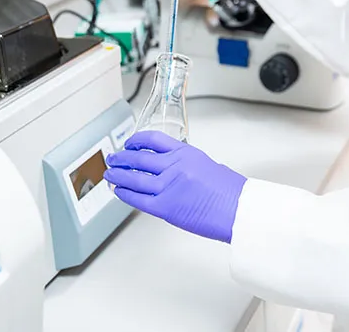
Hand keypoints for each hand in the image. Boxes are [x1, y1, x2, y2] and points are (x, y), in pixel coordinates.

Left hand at [104, 131, 246, 242]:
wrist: (238, 209)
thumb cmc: (230, 192)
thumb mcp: (208, 166)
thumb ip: (187, 165)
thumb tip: (171, 170)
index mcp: (186, 153)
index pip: (154, 139)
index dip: (137, 140)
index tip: (130, 143)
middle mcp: (175, 166)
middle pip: (139, 158)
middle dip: (122, 158)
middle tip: (114, 158)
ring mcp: (168, 186)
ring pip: (134, 178)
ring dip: (118, 175)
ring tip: (110, 174)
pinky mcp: (165, 207)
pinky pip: (137, 199)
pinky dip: (124, 194)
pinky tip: (118, 191)